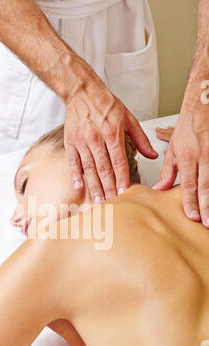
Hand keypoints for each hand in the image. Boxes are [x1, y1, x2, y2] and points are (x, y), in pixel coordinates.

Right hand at [63, 80, 158, 203]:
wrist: (82, 91)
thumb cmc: (106, 104)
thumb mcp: (128, 118)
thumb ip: (141, 139)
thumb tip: (153, 156)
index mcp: (112, 133)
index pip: (119, 161)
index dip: (121, 179)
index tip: (124, 192)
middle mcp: (97, 138)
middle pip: (104, 169)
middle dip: (108, 188)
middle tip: (111, 204)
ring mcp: (82, 141)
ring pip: (89, 168)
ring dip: (94, 186)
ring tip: (97, 201)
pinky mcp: (71, 142)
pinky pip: (73, 162)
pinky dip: (75, 175)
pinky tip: (78, 187)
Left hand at [153, 108, 208, 228]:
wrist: (203, 107)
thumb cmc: (188, 128)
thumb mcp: (173, 150)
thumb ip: (167, 173)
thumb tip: (158, 190)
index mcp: (188, 157)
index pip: (189, 184)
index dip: (191, 202)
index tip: (192, 217)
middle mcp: (203, 156)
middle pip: (205, 186)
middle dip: (206, 206)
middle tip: (206, 223)